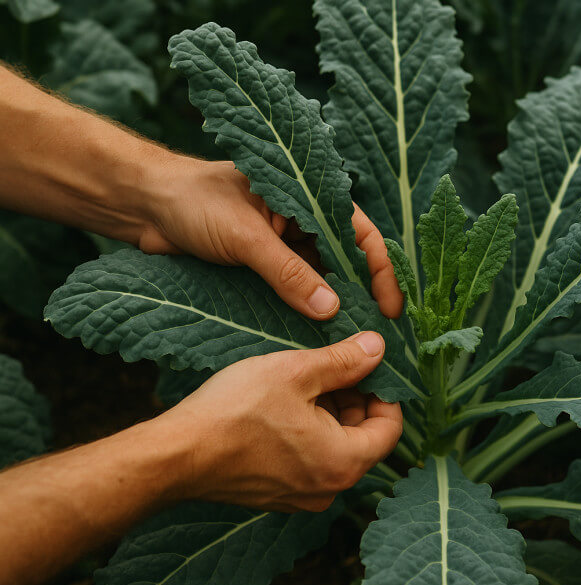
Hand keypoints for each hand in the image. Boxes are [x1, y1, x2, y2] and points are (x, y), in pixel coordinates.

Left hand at [137, 157, 402, 319]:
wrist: (142, 207)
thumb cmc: (193, 201)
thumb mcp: (245, 236)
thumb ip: (287, 272)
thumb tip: (330, 310)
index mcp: (307, 198)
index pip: (360, 233)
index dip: (380, 270)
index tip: (390, 308)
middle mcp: (302, 223)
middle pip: (346, 262)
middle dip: (363, 296)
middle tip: (376, 335)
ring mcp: (283, 248)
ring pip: (321, 281)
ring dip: (334, 309)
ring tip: (349, 343)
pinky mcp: (262, 269)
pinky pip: (293, 293)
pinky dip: (304, 314)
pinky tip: (314, 338)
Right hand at [155, 332, 401, 511]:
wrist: (175, 456)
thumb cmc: (236, 412)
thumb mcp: (297, 372)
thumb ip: (344, 362)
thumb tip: (378, 348)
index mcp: (344, 463)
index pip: (390, 428)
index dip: (384, 391)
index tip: (367, 365)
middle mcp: (329, 489)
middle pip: (363, 437)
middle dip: (353, 399)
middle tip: (331, 366)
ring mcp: (301, 497)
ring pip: (334, 447)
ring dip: (328, 413)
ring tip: (302, 380)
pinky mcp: (277, 495)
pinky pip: (309, 460)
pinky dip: (306, 432)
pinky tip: (281, 405)